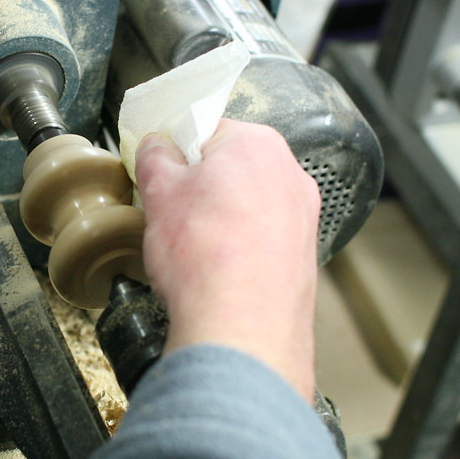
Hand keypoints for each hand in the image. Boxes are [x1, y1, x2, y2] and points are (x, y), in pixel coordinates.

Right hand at [134, 119, 320, 400]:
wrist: (242, 330)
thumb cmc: (205, 256)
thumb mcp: (159, 193)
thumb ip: (155, 157)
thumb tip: (155, 146)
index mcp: (257, 144)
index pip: (205, 128)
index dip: (173, 151)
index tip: (156, 172)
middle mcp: (290, 174)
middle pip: (230, 167)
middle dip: (198, 187)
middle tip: (168, 213)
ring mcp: (303, 217)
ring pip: (248, 204)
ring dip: (220, 219)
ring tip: (191, 249)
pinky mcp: (304, 257)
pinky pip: (262, 238)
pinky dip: (239, 247)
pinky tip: (216, 271)